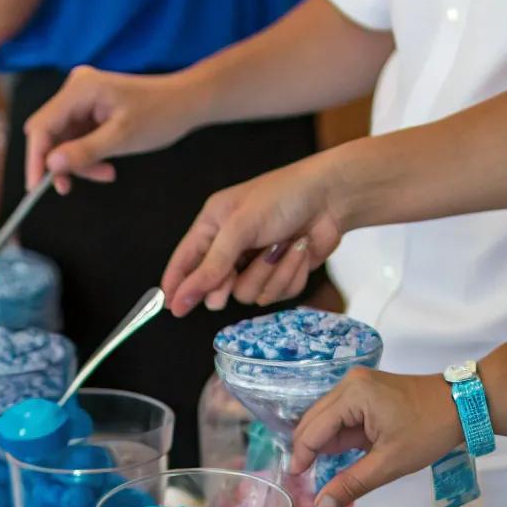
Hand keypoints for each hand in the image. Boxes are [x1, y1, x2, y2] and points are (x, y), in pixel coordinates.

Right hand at [24, 65, 194, 193]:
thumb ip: (85, 152)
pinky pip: (77, 140)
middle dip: (60, 163)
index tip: (35, 187)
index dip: (36, 157)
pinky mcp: (90, 111)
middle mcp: (76, 90)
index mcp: (80, 89)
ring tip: (106, 174)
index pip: (43, 126)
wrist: (185, 103)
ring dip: (80, 164)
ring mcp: (82, 100)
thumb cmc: (160, 114)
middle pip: (50, 134)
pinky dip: (88, 158)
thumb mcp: (122, 138)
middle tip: (71, 187)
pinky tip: (107, 167)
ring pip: (63, 141)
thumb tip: (51, 166)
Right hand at [161, 150, 347, 315]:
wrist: (333, 197)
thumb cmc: (284, 197)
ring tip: (283, 244)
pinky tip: (300, 249)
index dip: (177, 286)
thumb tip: (181, 298)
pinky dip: (290, 274)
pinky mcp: (282, 275)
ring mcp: (257, 263)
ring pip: (249, 294)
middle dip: (230, 282)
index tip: (172, 308)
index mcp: (213, 225)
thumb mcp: (239, 229)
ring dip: (270, 273)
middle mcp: (232, 246)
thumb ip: (210, 267)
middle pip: (216, 287)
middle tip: (234, 275)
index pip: (185, 261)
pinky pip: (276, 294)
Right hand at [291, 367, 463, 506]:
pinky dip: (337, 435)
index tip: (295, 482)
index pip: (312, 430)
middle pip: (312, 421)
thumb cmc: (428, 431)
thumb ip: (351, 484)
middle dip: (308, 450)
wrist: (463, 404)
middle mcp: (348, 383)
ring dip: (323, 444)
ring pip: (324, 418)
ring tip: (323, 471)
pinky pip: (340, 415)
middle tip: (307, 481)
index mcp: (352, 394)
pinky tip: (341, 455)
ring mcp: (356, 384)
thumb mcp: (389, 463)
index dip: (301, 458)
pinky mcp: (365, 390)